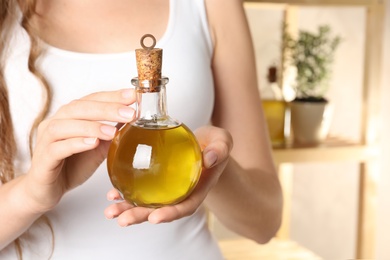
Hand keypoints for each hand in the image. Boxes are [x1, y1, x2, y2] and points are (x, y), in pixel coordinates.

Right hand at [23, 89, 135, 213]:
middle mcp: (56, 123)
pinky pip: (57, 148)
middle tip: (129, 113)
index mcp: (70, 116)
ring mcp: (46, 140)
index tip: (133, 95)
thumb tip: (133, 120)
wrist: (47, 190)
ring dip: (91, 126)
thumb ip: (111, 134)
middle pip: (80, 108)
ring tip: (112, 131)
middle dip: (107, 108)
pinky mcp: (43, 159)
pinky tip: (92, 143)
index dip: (112, 96)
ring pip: (65, 125)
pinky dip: (76, 144)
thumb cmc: (72, 165)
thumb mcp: (98, 148)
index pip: (92, 99)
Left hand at [104, 125, 232, 225]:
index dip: (170, 214)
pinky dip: (125, 192)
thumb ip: (220, 150)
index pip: (185, 206)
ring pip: (146, 203)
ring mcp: (167, 189)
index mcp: (197, 190)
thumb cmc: (214, 144)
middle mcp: (180, 194)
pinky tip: (111, 192)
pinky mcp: (157, 181)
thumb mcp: (222, 142)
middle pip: (160, 210)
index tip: (154, 218)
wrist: (205, 143)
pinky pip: (140, 189)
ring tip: (110, 210)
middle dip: (140, 216)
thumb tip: (209, 159)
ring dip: (127, 208)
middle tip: (121, 219)